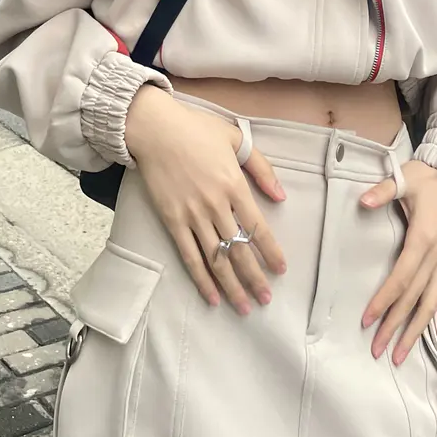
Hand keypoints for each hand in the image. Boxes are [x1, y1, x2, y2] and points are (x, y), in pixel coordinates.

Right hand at [124, 88, 286, 315]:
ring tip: (244, 307)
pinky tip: (212, 296)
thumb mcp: (235, 138)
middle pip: (239, 249)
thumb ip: (261, 167)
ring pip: (216, 258)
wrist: (155, 129)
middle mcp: (215, 204)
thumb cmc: (196, 129)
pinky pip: (189, 255)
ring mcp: (192, 214)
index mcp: (234, 184)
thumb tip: (280, 195)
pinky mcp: (172, 220)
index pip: (257, 226)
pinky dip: (201, 279)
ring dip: (231, 285)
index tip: (281, 270)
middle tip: (266, 300)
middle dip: (254, 277)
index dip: (270, 251)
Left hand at [359, 160, 436, 364]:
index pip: (401, 278)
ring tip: (402, 355)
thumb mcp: (405, 179)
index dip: (385, 300)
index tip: (368, 319)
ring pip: (432, 305)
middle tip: (378, 349)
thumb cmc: (429, 178)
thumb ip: (384, 190)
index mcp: (424, 238)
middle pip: (415, 298)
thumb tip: (364, 201)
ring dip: (417, 332)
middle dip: (396, 326)